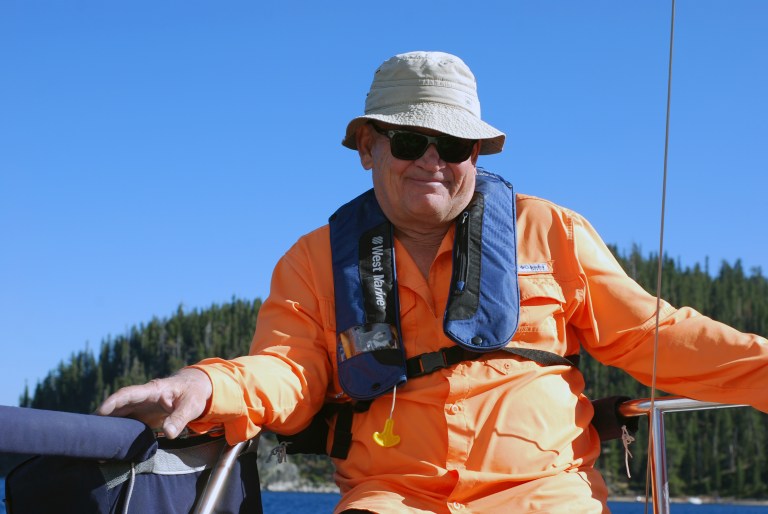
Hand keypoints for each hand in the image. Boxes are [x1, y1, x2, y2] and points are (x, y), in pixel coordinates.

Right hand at [96, 367, 212, 438]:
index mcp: (152, 390)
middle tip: (86, 434)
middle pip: (117, 407)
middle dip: (100, 418)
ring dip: (106, 428)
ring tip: (91, 444)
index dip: (112, 402)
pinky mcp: (142, 417)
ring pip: (118, 416)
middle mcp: (141, 398)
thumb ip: (181, 418)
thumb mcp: (191, 405)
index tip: (98, 412)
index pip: (127, 394)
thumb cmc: (193, 394)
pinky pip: (125, 425)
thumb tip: (170, 433)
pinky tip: (108, 447)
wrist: (194, 388)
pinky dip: (116, 434)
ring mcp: (140, 408)